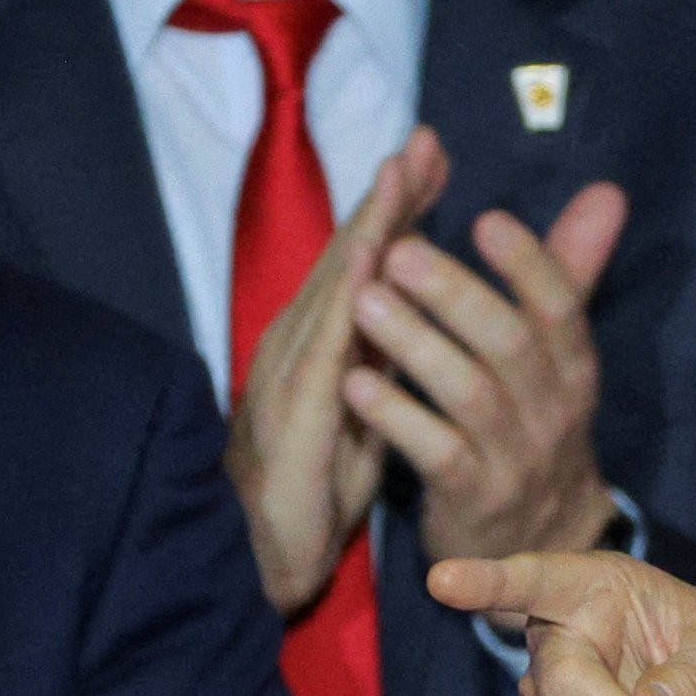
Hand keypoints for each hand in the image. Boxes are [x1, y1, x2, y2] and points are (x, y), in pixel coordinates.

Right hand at [230, 128, 447, 615]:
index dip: (395, 207)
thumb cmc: (317, 484)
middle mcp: (300, 345)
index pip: (363, 263)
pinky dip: (346, 300)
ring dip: (367, 228)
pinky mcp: (292, 416)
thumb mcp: (370, 407)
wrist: (263, 557)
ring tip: (400, 172)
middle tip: (422, 139)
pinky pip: (324, 350)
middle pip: (348, 258)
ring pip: (335, 289)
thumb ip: (388, 353)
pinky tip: (368, 262)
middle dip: (386, 197)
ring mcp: (289, 376)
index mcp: (322, 343)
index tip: (432, 154)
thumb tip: (417, 304)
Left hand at [346, 185, 627, 573]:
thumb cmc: (535, 424)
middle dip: (455, 294)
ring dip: (415, 345)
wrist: (543, 544)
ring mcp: (515, 459)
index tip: (485, 218)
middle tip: (398, 250)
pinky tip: (355, 382)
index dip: (528, 263)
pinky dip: (395, 417)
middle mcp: (553, 410)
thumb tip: (606, 191)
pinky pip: (436, 454)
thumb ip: (572, 271)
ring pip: (470, 396)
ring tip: (364, 301)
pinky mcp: (474, 501)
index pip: (562, 307)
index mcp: (573, 367)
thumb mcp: (561, 356)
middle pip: (511, 345)